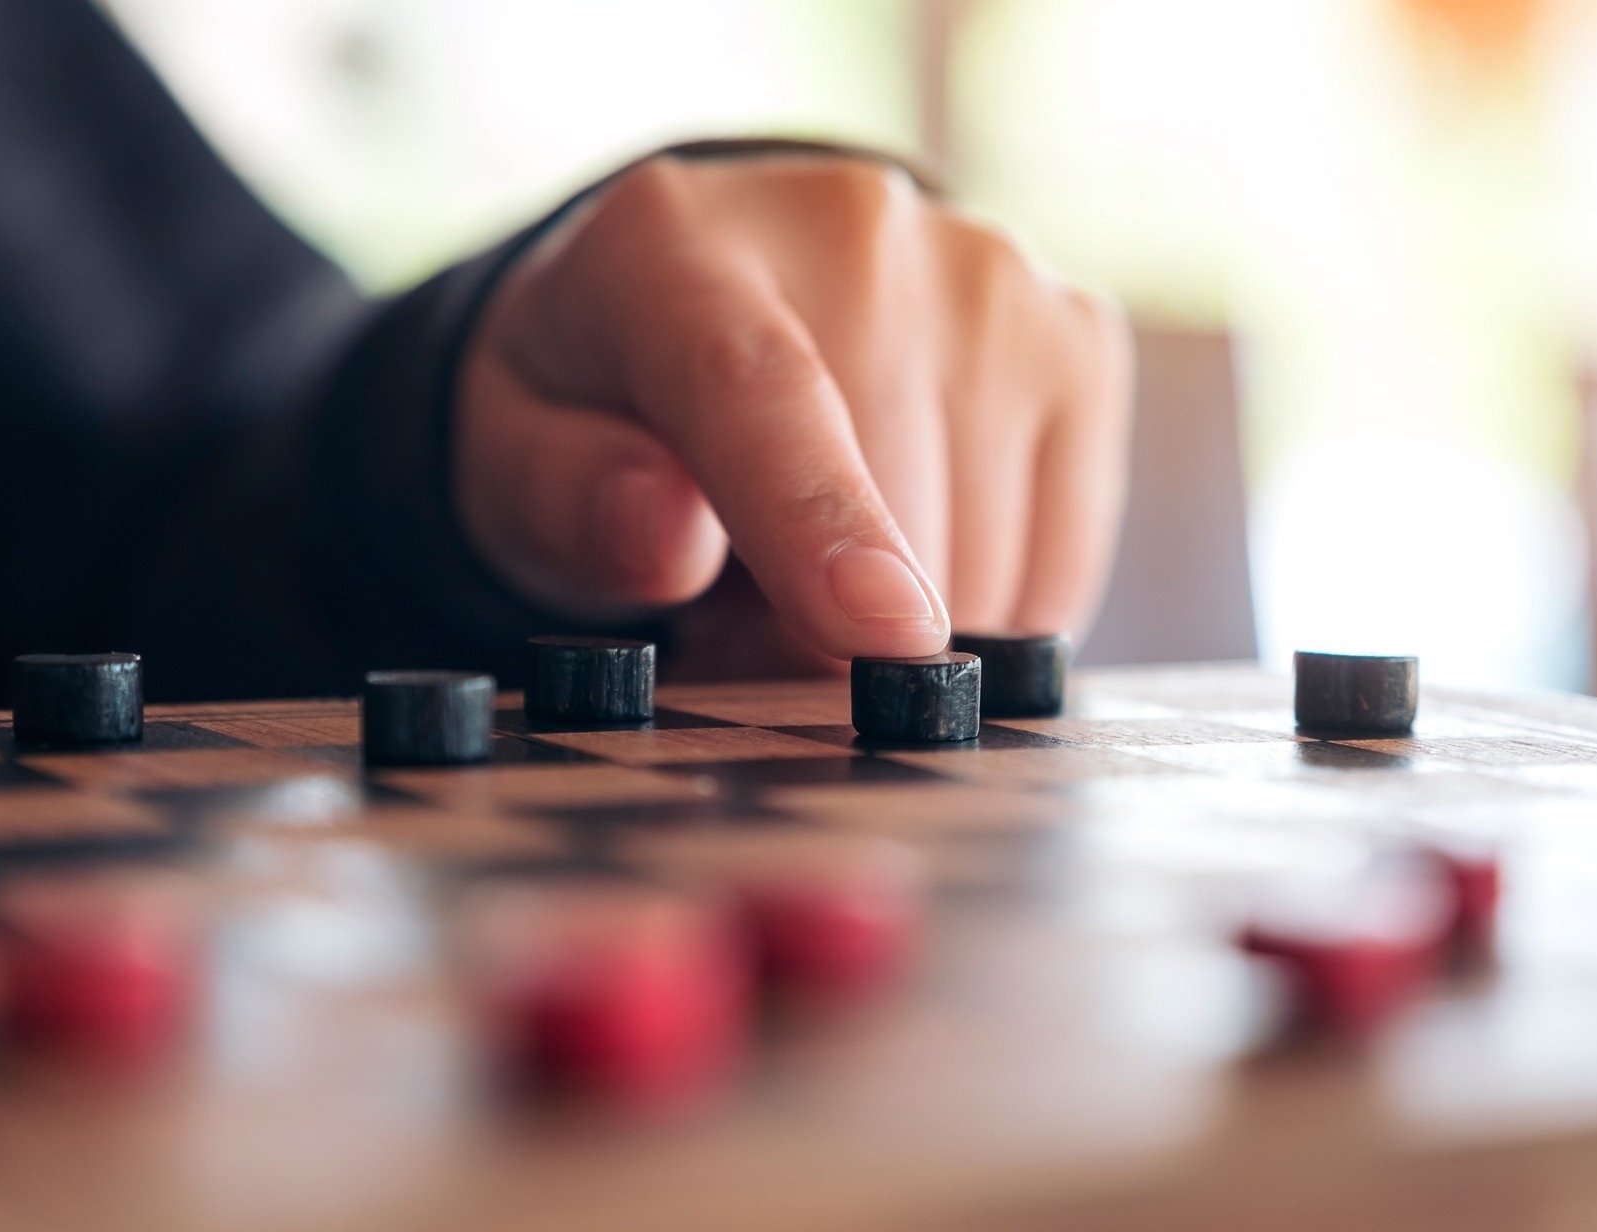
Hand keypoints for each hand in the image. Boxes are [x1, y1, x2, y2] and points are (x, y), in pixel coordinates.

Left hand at [456, 152, 1132, 674]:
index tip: (879, 632)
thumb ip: (566, 495)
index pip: (763, 390)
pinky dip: (987, 607)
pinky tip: (914, 552)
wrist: (721, 292)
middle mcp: (859, 230)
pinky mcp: (1077, 340)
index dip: (819, 520)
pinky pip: (1058, 566)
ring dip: (900, 629)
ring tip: (817, 569)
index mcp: (678, 247)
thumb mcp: (519, 453)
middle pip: (895, 514)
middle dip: (820, 635)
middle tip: (738, 614)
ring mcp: (989, 277)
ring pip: (987, 561)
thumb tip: (662, 540)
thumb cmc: (607, 398)